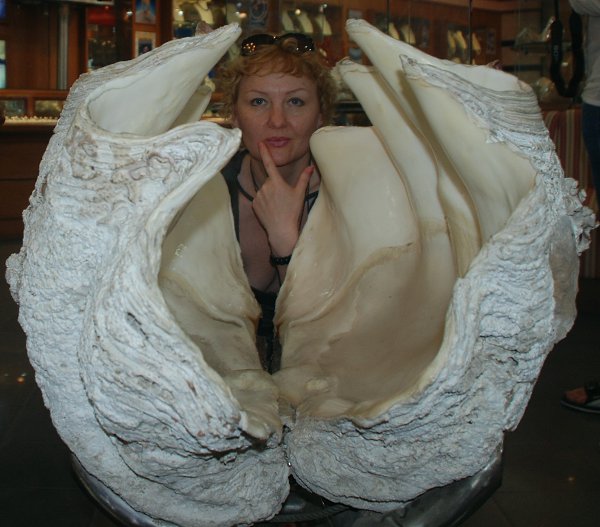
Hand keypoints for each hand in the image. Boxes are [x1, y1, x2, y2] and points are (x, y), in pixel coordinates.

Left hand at [252, 142, 313, 257]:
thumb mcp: (299, 194)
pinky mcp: (254, 204)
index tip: (260, 143)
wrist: (281, 229)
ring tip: (278, 206)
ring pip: (264, 190)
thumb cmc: (292, 211)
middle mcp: (265, 186)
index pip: (269, 163)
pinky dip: (264, 202)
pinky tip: (271, 210)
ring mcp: (258, 195)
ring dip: (270, 194)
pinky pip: (259, 199)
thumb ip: (304, 178)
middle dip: (275, 186)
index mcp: (276, 182)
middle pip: (270, 181)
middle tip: (284, 199)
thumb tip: (311, 167)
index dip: (265, 152)